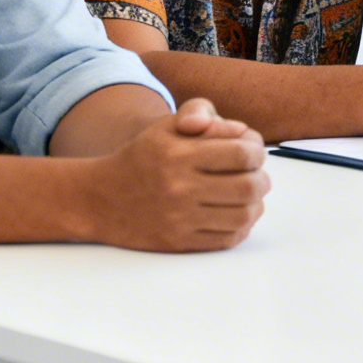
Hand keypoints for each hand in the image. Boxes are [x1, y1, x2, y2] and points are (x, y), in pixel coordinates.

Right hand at [85, 98, 267, 251]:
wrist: (100, 199)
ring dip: (256, 205)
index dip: (258, 152)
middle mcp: (180, 187)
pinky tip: (236, 215)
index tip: (252, 152)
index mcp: (179, 153)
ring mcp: (179, 218)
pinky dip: (241, 227)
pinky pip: (227, 239)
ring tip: (249, 197)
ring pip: (243, 216)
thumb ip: (206, 120)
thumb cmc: (142, 157)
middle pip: (249, 187)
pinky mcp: (178, 242)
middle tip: (257, 176)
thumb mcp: (167, 127)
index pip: (243, 154)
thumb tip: (242, 132)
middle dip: (262, 179)